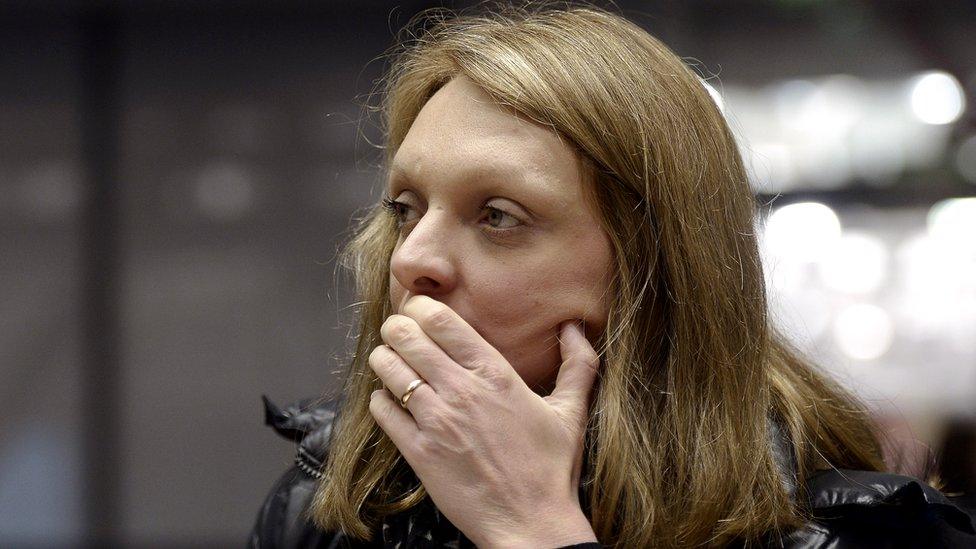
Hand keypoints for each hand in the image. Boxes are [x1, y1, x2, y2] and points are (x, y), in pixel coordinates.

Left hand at [367, 295, 599, 547]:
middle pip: (406, 337)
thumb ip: (578, 365)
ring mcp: (436, 421)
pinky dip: (381, 400)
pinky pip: (382, 411)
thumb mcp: (571, 412)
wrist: (531, 525)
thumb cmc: (551, 469)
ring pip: (388, 368)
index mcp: (495, 373)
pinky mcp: (418, 452)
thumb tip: (575, 327)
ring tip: (391, 363)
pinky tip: (391, 402)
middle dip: (396, 328)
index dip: (421, 307)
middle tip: (398, 332)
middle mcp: (461, 391)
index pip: (442, 320)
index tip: (419, 309)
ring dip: (385, 360)